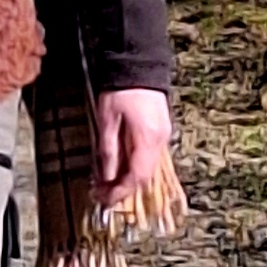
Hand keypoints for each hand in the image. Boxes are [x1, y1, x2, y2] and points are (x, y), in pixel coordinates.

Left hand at [91, 88, 173, 211]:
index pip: (136, 177)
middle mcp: (160, 141)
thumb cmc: (120, 90)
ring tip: (107, 184)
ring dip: (128, 179)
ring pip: (147, 167)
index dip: (120, 193)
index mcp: (148, 140)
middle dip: (123, 189)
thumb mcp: (107, 120)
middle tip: (102, 196)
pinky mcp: (160, 130)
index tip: (104, 201)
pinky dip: (134, 166)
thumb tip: (106, 177)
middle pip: (144, 176)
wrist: (139, 64)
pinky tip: (119, 167)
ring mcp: (163, 136)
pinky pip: (148, 156)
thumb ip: (108, 150)